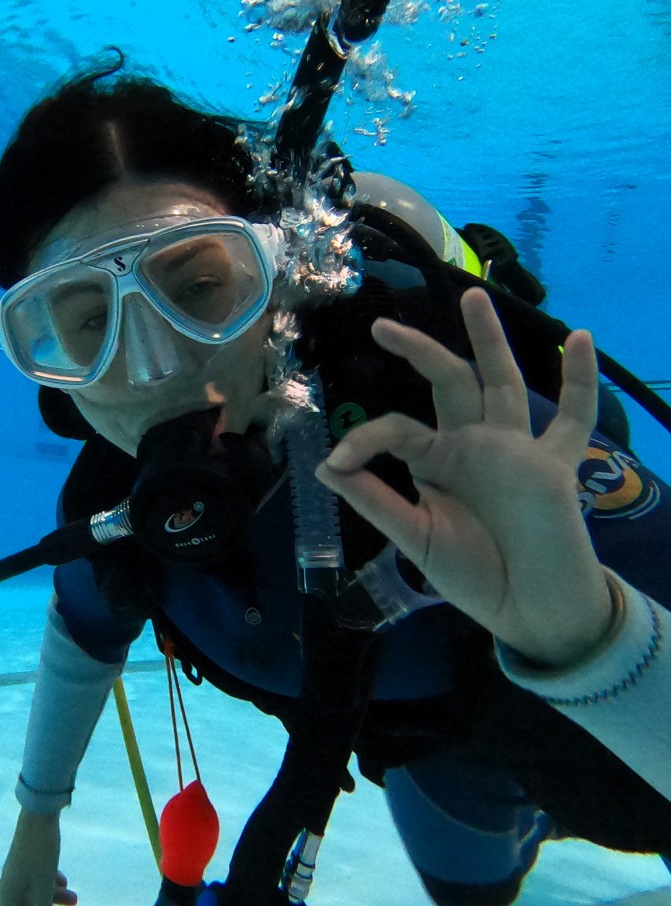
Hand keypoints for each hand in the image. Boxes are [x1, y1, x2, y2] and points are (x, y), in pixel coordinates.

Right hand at [0, 809, 76, 905]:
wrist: (39, 813)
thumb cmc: (40, 850)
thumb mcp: (44, 884)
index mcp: (7, 893)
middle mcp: (10, 884)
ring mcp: (19, 871)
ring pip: (34, 894)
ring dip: (54, 899)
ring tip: (76, 898)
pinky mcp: (28, 859)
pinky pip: (37, 880)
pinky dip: (51, 884)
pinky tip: (65, 882)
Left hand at [316, 287, 613, 667]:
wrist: (528, 610)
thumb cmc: (474, 576)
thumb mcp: (416, 538)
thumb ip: (375, 502)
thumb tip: (323, 466)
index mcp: (435, 462)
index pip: (397, 429)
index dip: (366, 437)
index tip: (338, 460)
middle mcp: (472, 444)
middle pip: (448, 382)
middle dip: (419, 350)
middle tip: (380, 325)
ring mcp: (513, 448)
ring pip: (501, 381)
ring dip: (488, 339)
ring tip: (472, 295)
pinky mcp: (551, 463)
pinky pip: (575, 418)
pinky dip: (581, 380)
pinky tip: (579, 337)